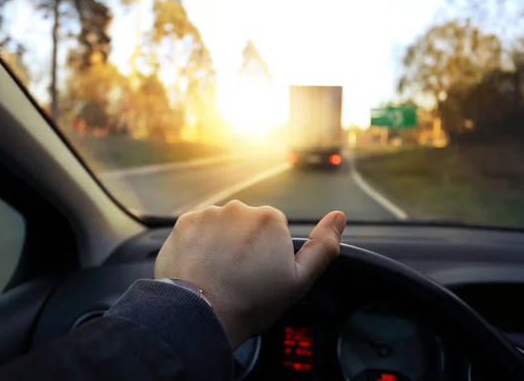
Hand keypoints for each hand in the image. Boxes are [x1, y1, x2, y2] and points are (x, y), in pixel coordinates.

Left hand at [154, 200, 345, 348]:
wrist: (201, 314)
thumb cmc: (252, 301)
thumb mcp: (299, 281)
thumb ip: (323, 246)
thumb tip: (339, 216)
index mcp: (270, 218)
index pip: (273, 230)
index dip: (268, 254)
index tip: (259, 274)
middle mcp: (239, 208)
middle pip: (246, 225)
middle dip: (244, 244)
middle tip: (238, 275)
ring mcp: (208, 214)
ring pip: (220, 226)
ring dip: (220, 242)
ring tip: (217, 272)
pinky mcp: (184, 223)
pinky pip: (196, 230)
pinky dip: (198, 244)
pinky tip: (201, 266)